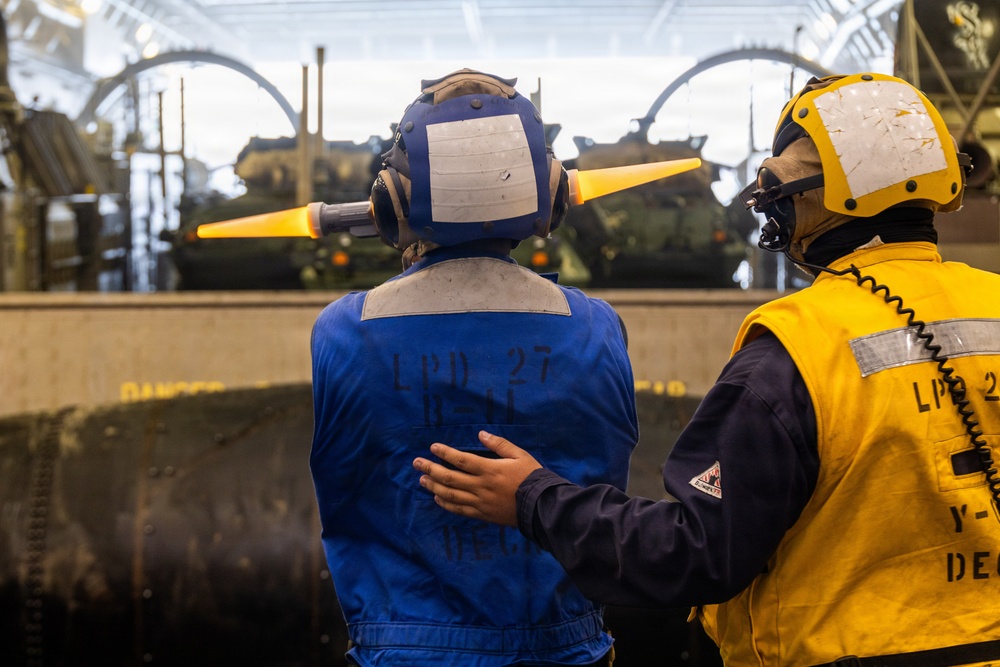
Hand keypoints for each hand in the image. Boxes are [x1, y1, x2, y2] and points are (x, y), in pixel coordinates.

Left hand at [413, 431, 541, 526]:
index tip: (432, 447)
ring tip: (422, 479)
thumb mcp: (519, 455)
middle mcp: (481, 487)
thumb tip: (481, 433)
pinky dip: (445, 504)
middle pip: (449, 478)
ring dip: (433, 486)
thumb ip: (499, 444)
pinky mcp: (482, 515)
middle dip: (431, 469)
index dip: (445, 453)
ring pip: (450, 495)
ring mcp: (480, 503)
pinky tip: (437, 498)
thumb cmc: (532, 477)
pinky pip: (459, 510)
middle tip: (416, 463)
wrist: (541, 506)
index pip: (461, 459)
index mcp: (489, 470)